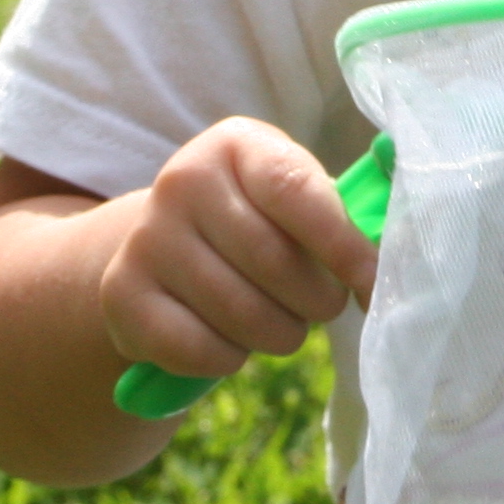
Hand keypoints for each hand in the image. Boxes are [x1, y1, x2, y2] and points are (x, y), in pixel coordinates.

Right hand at [96, 118, 379, 392]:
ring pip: (240, 313)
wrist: (167, 253)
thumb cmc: (259, 227)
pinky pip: (199, 349)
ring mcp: (146, 236)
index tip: (370, 283)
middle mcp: (182, 179)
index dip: (342, 244)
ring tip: (280, 324)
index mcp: (237, 145)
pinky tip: (230, 341)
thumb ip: (344, 223)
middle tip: (321, 306)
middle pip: (272, 261)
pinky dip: (229, 359)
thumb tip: (382, 269)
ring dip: (279, 335)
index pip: (295, 189)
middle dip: (315, 301)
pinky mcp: (121, 293)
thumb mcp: (295, 205)